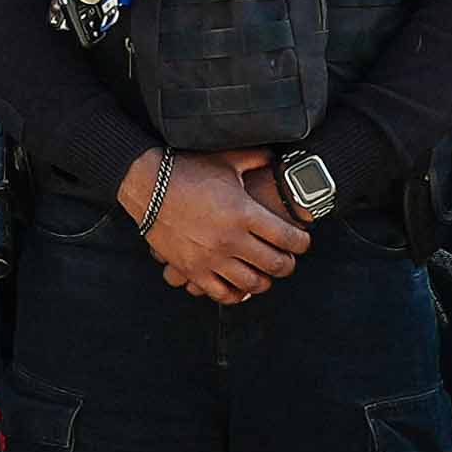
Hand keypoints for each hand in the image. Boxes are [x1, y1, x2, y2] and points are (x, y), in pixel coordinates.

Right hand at [137, 150, 311, 304]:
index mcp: (244, 213)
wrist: (148, 186)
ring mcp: (211, 258)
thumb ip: (256, 159)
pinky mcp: (192, 270)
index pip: (288, 238)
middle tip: (288, 261)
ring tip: (266, 275)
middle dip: (288, 265)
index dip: (302, 243)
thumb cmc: (188, 171)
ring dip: (264, 282)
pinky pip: (221, 293)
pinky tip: (240, 287)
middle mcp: (231, 239)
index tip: (303, 242)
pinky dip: (236, 294)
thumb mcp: (226, 161)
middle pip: (275, 265)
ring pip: (251, 284)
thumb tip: (275, 157)